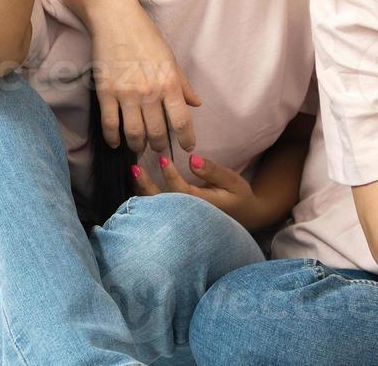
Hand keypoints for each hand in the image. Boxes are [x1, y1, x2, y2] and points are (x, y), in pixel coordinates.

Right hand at [91, 0, 201, 154]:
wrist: (116, 20)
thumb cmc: (146, 37)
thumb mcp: (170, 59)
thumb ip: (183, 85)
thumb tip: (196, 104)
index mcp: (170, 83)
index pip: (182, 122)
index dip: (187, 140)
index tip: (187, 148)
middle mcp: (150, 92)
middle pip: (157, 133)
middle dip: (159, 146)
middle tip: (159, 149)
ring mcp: (126, 94)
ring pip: (134, 133)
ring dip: (138, 146)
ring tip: (139, 147)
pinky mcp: (106, 93)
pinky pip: (110, 124)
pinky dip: (113, 138)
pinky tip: (117, 143)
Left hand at [133, 152, 266, 228]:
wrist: (245, 218)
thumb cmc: (238, 197)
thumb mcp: (232, 181)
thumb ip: (213, 171)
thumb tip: (193, 158)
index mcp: (203, 205)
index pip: (181, 191)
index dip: (170, 175)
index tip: (162, 158)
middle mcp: (189, 215)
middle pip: (162, 203)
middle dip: (146, 186)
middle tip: (135, 168)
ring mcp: (183, 220)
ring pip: (157, 209)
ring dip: (143, 192)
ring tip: (133, 174)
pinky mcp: (179, 219)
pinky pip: (159, 211)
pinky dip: (147, 198)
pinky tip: (138, 186)